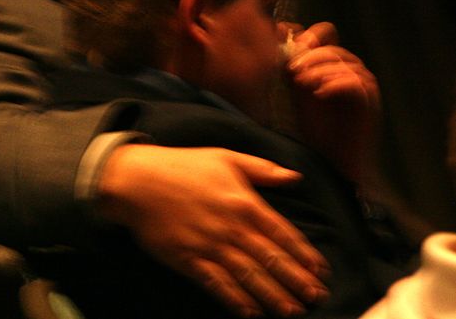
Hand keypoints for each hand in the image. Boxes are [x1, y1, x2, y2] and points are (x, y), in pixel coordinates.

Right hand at [97, 144, 329, 317]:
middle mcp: (232, 227)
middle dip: (297, 281)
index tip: (320, 270)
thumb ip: (262, 169)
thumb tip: (294, 177)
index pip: (282, 233)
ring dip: (274, 296)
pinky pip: (218, 286)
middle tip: (317, 298)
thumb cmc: (183, 166)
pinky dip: (236, 301)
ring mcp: (211, 246)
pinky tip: (251, 313)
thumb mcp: (226, 157)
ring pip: (250, 277)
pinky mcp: (189, 261)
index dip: (304, 253)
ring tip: (293, 311)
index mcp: (244, 202)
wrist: (139, 181)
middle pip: (271, 260)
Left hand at [287, 22, 380, 181]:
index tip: (290, 47)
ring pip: (345, 63)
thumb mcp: (297, 90)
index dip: (308, 36)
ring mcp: (363, 86)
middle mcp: (351, 71)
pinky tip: (318, 94)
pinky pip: (356, 83)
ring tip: (301, 82)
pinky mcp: (369, 103)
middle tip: (292, 69)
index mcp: (333, 65)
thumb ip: (291, 64)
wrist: (331, 161)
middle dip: (310, 55)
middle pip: (333, 48)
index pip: (326, 34)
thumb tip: (280, 30)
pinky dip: (335, 84)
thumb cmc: (314, 127)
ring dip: (320, 69)